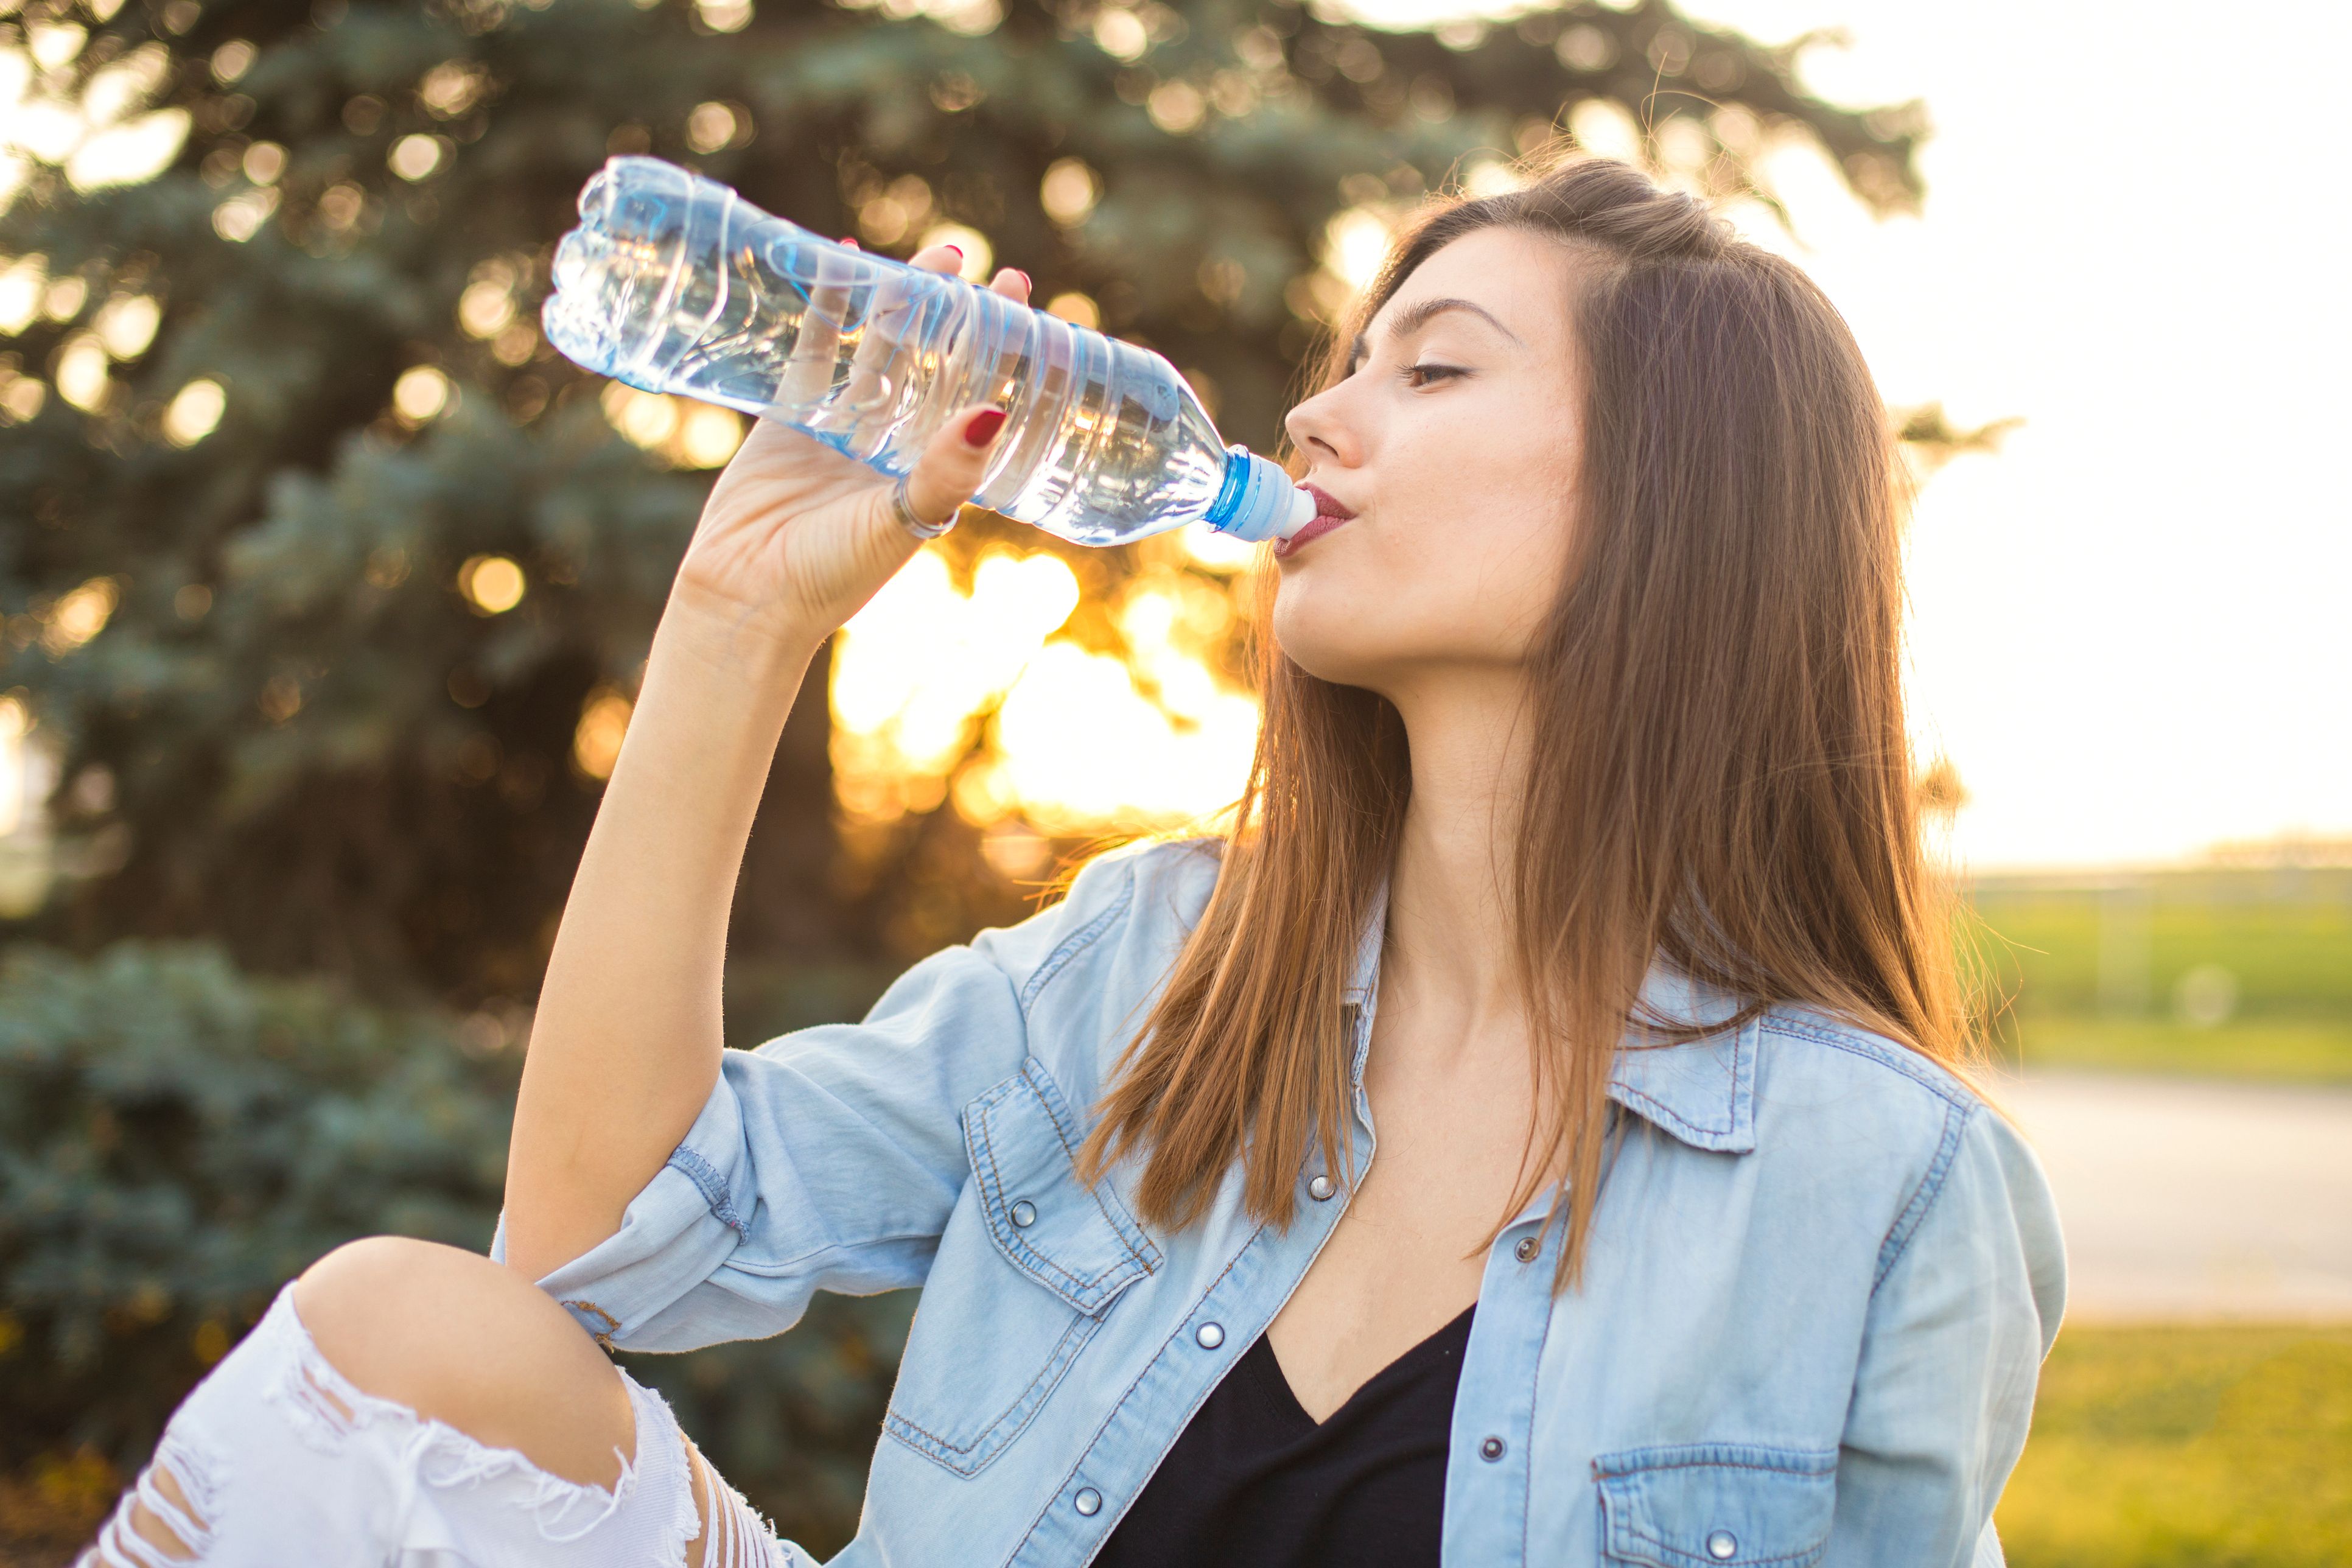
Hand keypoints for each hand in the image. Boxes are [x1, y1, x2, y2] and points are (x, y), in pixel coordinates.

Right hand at [666, 244, 1032, 659]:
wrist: (747, 599)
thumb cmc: (832, 576)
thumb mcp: (900, 521)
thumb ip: (946, 469)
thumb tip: (995, 410)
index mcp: (932, 475)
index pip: (982, 402)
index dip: (1008, 360)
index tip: (1040, 314)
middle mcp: (893, 449)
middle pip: (937, 367)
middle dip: (963, 320)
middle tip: (991, 268)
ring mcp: (841, 429)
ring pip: (880, 351)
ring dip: (904, 303)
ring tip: (937, 253)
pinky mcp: (788, 418)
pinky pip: (813, 352)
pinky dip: (827, 309)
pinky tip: (843, 261)